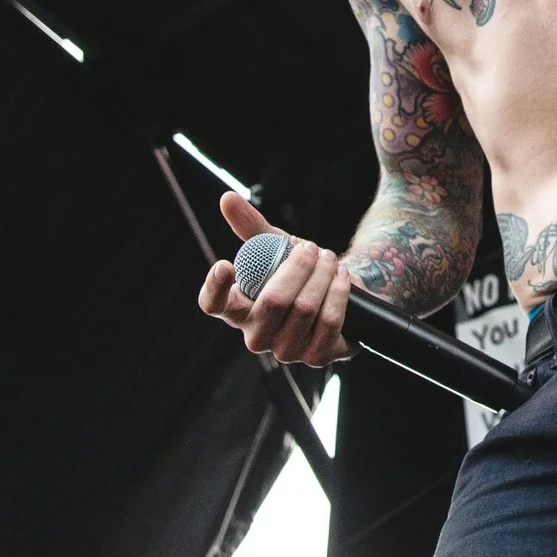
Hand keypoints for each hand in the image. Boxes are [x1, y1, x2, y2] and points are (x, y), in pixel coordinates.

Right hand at [196, 191, 355, 365]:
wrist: (339, 291)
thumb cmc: (298, 270)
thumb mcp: (276, 247)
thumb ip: (251, 226)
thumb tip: (227, 198)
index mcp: (238, 309)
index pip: (213, 305)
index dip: (215, 288)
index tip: (225, 264)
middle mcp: (256, 335)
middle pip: (274, 301)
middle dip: (298, 267)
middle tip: (312, 249)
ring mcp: (285, 350)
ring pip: (305, 309)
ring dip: (323, 276)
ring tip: (329, 260)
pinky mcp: (316, 357)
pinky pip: (329, 322)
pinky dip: (339, 293)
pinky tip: (342, 278)